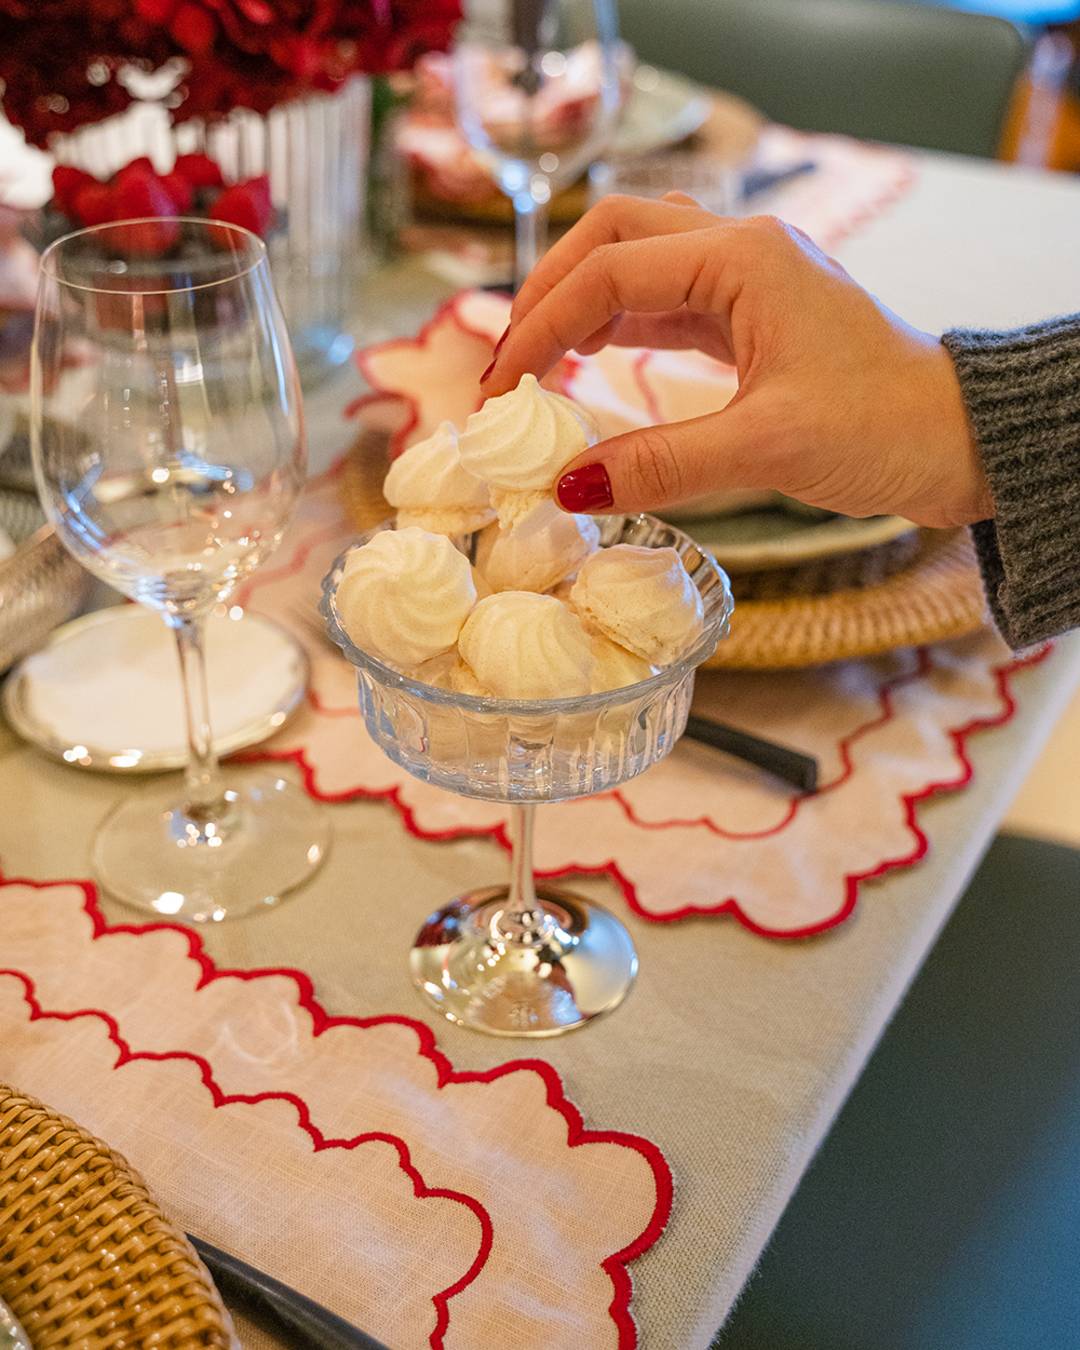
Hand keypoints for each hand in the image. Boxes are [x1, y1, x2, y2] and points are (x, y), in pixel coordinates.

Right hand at [481, 194, 990, 527]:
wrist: (960, 439)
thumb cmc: (885, 429)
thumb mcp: (768, 448)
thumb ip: (663, 463)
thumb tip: (565, 485)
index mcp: (742, 258)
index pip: (608, 272)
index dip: (540, 327)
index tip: (499, 389)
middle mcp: (740, 251)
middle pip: (611, 235)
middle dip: (548, 293)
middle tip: (507, 365)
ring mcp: (747, 279)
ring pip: (636, 262)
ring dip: (579, 303)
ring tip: (534, 367)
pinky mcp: (752, 316)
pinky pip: (664, 302)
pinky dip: (616, 327)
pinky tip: (588, 363)